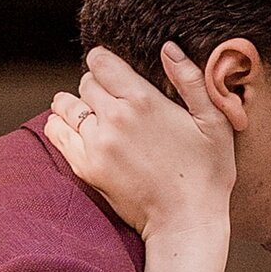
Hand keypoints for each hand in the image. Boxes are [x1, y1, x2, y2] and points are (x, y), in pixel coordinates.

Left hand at [48, 44, 234, 239]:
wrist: (186, 223)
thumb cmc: (208, 173)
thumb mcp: (214, 121)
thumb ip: (191, 80)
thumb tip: (168, 48)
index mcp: (143, 100)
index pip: (100, 61)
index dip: (105, 63)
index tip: (114, 74)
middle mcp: (114, 118)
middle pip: (85, 83)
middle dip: (96, 87)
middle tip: (113, 102)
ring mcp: (96, 144)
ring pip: (65, 106)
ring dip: (76, 106)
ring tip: (93, 117)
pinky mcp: (85, 168)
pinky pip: (57, 133)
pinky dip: (62, 128)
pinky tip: (80, 133)